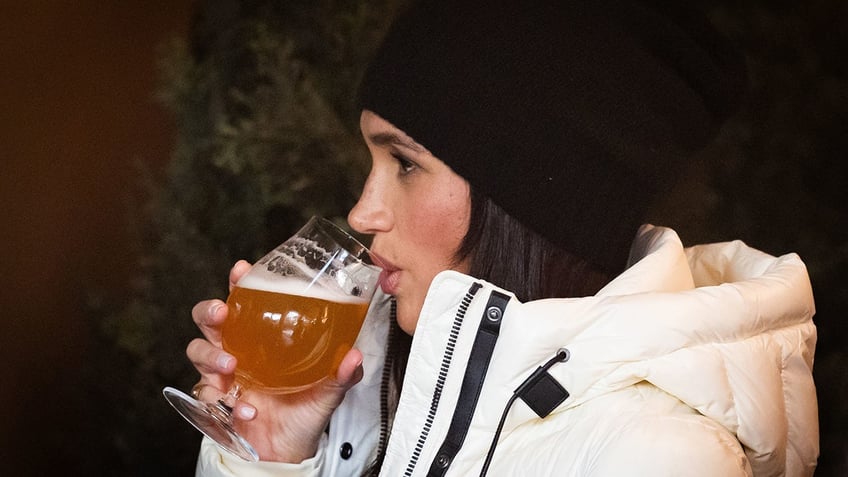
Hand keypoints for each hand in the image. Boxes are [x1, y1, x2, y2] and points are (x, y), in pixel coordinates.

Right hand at [187, 260, 364, 461]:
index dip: (239, 284)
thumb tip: (354, 355)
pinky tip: (247, 408)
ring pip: (198, 352)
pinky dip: (226, 401)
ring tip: (231, 366)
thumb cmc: (304, 412)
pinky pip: (208, 395)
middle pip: (209, 321)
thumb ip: (342, 373)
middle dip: (209, 312)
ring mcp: (224, 375)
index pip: (245, 303)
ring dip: (211, 356)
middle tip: (221, 313)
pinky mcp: (217, 401)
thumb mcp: (328, 390)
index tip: (241, 270)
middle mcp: (239, 350)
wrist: (288, 451)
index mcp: (262, 338)